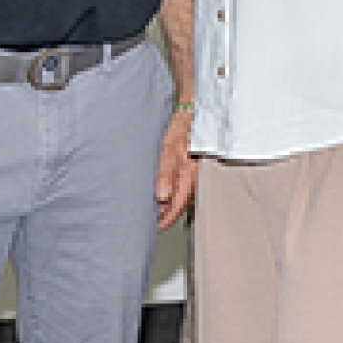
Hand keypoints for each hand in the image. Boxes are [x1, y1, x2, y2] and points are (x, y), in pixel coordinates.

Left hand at [153, 109, 197, 228]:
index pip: (177, 207)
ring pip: (179, 195)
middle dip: (165, 215)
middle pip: (179, 204)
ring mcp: (191, 173)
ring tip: (153, 210)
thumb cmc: (179, 130)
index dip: (165, 219)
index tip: (153, 228)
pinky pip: (179, 186)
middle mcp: (192, 179)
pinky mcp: (188, 167)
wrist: (190, 114)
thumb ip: (165, 173)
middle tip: (150, 223)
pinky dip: (170, 192)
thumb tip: (161, 197)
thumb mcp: (168, 151)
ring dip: (167, 204)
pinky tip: (161, 192)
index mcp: (188, 178)